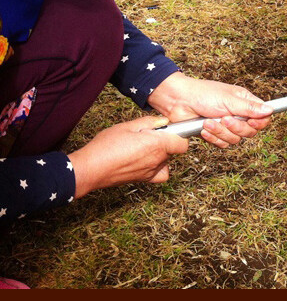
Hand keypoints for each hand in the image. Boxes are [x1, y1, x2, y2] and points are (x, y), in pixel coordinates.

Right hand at [68, 116, 187, 198]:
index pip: (182, 142)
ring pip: (166, 160)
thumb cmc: (106, 146)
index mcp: (157, 144)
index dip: (178, 135)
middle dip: (165, 141)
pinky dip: (158, 168)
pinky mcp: (144, 179)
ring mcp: (152, 171)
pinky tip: (146, 161)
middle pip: (173, 150)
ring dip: (160, 153)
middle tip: (148, 135)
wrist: (91, 168)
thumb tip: (163, 121)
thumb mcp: (128, 126)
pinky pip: (159, 174)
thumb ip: (149, 122)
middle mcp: (158, 160)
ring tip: (142, 147)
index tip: (168, 130)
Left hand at [147, 72, 272, 147]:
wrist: (178, 101)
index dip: (259, 123)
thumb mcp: (228, 99)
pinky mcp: (215, 135)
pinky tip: (204, 129)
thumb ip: (249, 108)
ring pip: (235, 140)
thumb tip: (270, 110)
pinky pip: (222, 144)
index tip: (251, 122)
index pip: (263, 117)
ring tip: (208, 121)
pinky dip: (213, 137)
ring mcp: (226, 126)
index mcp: (245, 103)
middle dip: (236, 128)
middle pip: (250, 132)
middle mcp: (238, 115)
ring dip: (220, 132)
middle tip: (224, 119)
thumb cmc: (203, 94)